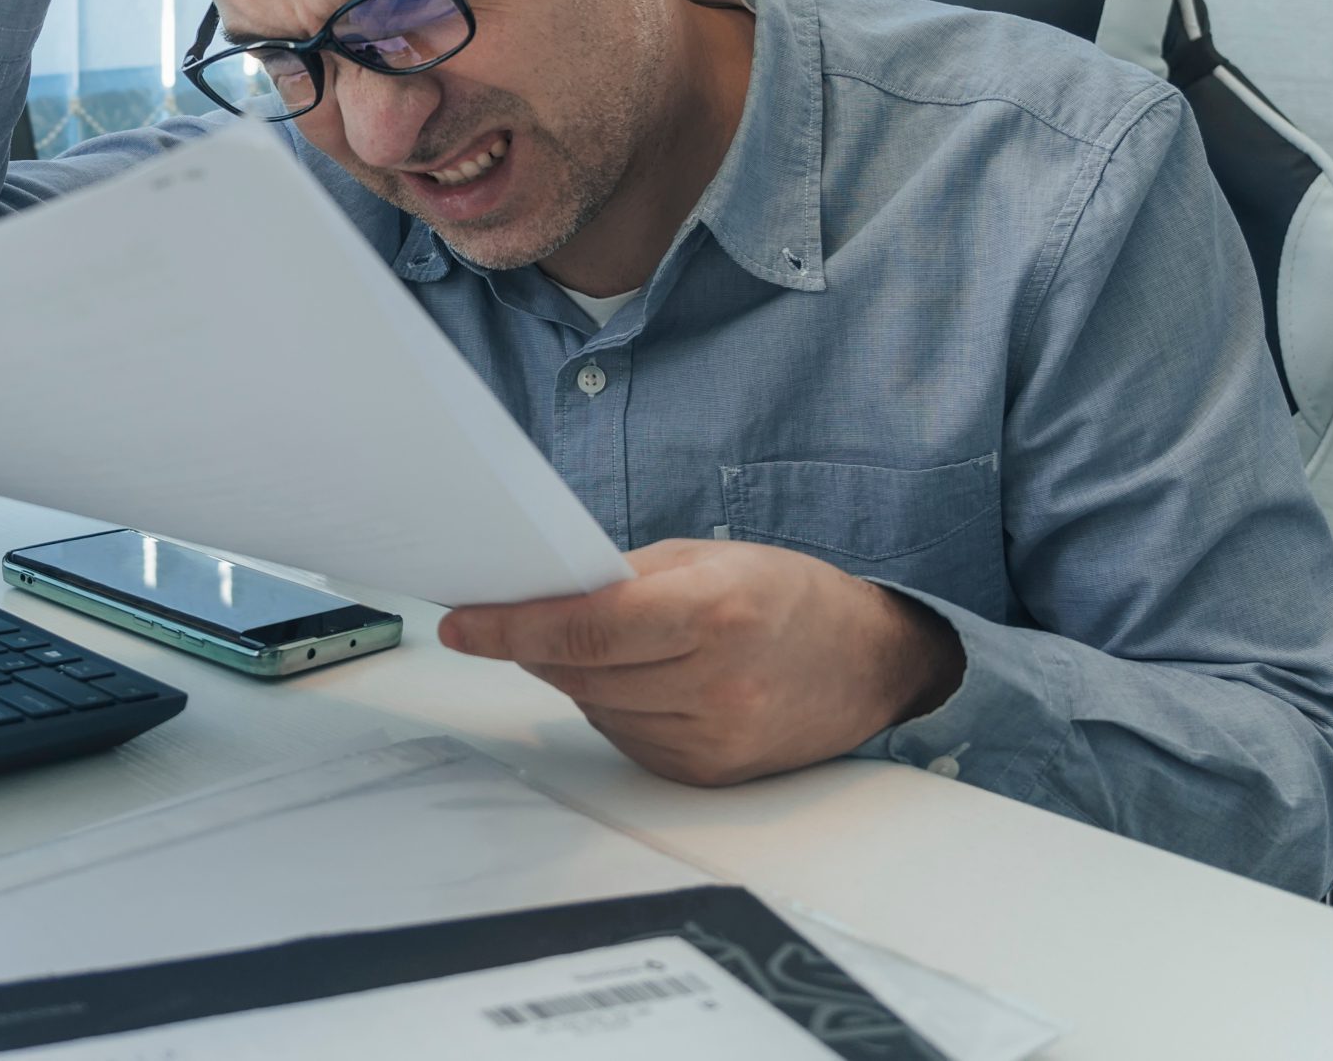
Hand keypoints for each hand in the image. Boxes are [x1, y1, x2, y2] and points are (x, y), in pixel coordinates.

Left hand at [437, 538, 963, 785]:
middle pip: (580, 673)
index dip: (511, 629)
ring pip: (595, 709)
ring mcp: (714, 738)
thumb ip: (620, 578)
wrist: (870, 662)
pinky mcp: (708, 775)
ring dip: (575, 677)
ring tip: (603, 644)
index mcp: (714, 612)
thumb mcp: (708, 557)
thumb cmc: (788, 596)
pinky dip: (612, 707)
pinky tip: (638, 680)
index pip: (585, 630)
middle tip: (509, 618)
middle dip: (535, 646)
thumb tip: (537, 595)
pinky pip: (624, 738)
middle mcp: (716, 683)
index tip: (461, 625)